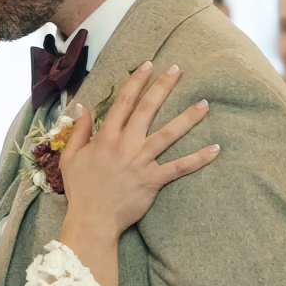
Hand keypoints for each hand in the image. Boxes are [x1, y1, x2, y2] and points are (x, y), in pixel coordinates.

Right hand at [57, 61, 218, 238]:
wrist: (92, 220)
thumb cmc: (81, 190)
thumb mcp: (70, 157)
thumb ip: (78, 131)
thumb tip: (83, 108)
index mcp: (106, 138)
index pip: (123, 103)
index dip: (136, 82)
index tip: (148, 65)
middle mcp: (125, 145)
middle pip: (147, 110)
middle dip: (162, 87)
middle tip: (178, 69)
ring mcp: (140, 162)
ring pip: (168, 135)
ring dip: (187, 118)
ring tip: (204, 104)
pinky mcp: (152, 180)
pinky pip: (179, 167)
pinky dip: (198, 159)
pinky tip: (215, 149)